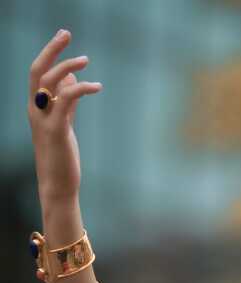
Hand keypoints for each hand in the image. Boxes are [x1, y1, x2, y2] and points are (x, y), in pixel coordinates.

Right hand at [28, 30, 101, 206]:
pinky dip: (81, 89)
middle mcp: (35, 110)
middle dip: (51, 49)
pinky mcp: (57, 131)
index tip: (63, 36)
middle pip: (37, 71)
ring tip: (86, 59)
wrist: (57, 184)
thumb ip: (66, 101)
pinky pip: (66, 102)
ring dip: (67, 66)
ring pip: (48, 83)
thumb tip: (74, 78)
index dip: (49, 53)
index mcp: (36, 107)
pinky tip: (96, 86)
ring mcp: (44, 120)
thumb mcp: (64, 123)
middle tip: (66, 32)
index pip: (38, 73)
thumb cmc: (62, 154)